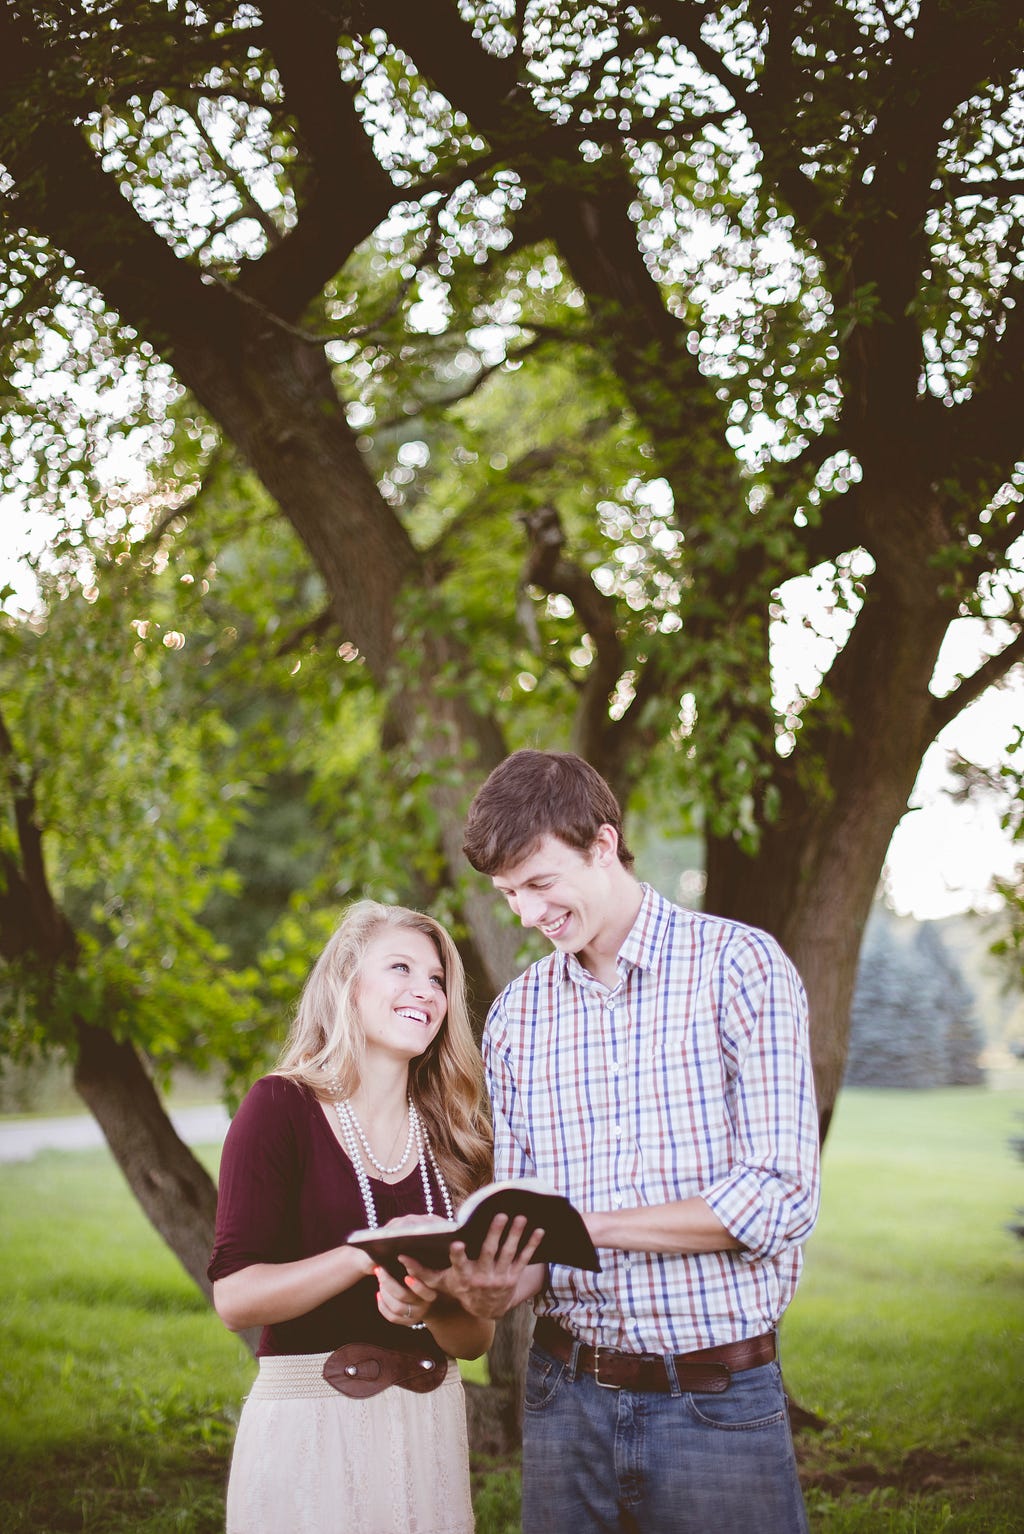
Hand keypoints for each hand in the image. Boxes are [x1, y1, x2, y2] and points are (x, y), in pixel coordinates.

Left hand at [374, 1263, 437, 1327]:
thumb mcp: (421, 1274)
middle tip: (380, 1270)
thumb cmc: (420, 1280)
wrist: (425, 1301)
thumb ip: (414, 1268)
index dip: (416, 1285)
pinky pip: (391, 1317)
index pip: (424, 1291)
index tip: (406, 1276)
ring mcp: (415, 1316)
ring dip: (384, 1293)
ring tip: (380, 1281)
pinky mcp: (407, 1322)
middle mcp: (424, 1306)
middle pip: (403, 1296)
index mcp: (430, 1293)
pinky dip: (382, 1305)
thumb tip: (401, 1257)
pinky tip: (378, 1294)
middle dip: (388, 1282)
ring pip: (396, 1307)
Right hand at [404, 1213, 546, 1319]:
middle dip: (495, 1234)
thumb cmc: (459, 1288)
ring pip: (509, 1253)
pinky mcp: (514, 1277)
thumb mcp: (440, 1283)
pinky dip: (532, 1244)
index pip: (459, 1264)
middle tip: (499, 1216)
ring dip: (516, 1235)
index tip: (457, 1242)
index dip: (458, 1255)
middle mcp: (482, 1278)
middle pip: (489, 1253)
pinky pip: (524, 1258)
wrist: (486, 1309)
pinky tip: (539, 1230)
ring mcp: (500, 1278)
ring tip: (520, 1217)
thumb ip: (421, 1271)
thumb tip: (400, 1257)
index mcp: (463, 1276)